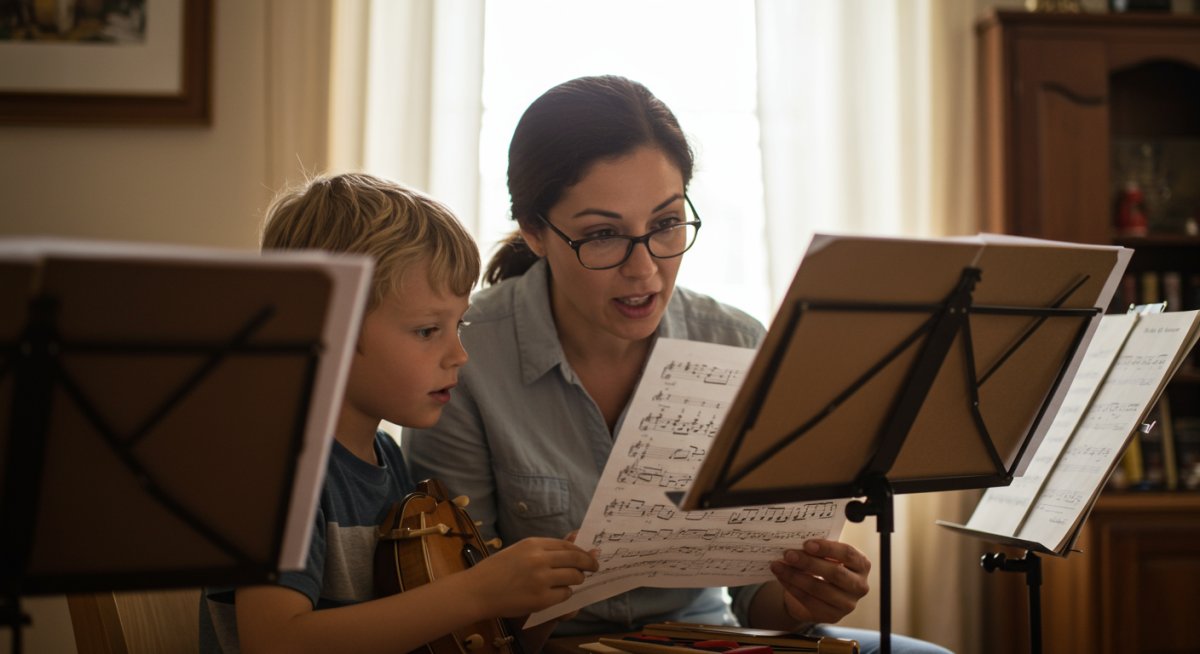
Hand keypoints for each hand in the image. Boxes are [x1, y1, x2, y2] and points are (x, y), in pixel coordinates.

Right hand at [467, 537, 598, 617]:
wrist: (477, 591)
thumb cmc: (496, 570)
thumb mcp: (519, 550)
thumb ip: (545, 549)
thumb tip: (574, 541)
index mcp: (533, 544)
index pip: (567, 545)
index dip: (582, 551)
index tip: (590, 555)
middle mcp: (539, 559)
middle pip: (576, 559)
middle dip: (589, 564)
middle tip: (594, 568)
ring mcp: (541, 580)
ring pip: (573, 578)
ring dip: (577, 580)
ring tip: (573, 582)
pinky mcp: (541, 599)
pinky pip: (564, 595)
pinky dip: (565, 594)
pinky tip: (558, 594)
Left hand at [769, 539, 869, 624]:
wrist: (820, 594)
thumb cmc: (825, 567)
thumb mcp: (826, 556)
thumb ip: (818, 549)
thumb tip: (796, 542)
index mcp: (861, 565)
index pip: (848, 554)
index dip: (827, 548)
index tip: (807, 544)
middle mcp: (859, 586)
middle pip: (835, 573)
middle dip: (808, 563)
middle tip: (788, 555)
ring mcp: (848, 604)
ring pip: (819, 589)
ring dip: (795, 576)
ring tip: (778, 566)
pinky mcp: (832, 616)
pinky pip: (809, 601)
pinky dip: (792, 588)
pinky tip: (782, 578)